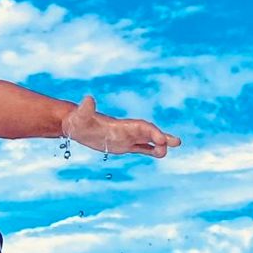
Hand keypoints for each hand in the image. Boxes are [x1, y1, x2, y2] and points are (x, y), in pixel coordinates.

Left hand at [62, 95, 179, 158]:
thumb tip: (87, 99)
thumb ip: (86, 108)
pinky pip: (140, 148)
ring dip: (159, 146)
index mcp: (120, 124)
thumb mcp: (81, 115)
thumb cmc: (78, 119)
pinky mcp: (122, 145)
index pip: (141, 127)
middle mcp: (126, 130)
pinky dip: (150, 150)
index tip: (161, 139)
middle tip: (177, 142)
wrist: (76, 124)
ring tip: (166, 152)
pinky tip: (160, 154)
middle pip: (148, 133)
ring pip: (147, 142)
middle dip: (162, 137)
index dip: (152, 132)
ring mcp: (125, 138)